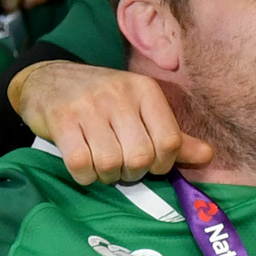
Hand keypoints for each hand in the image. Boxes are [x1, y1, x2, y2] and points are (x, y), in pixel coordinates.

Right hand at [9, 59, 204, 182]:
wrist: (47, 79)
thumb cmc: (102, 100)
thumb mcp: (140, 108)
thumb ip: (173, 134)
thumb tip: (208, 156)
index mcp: (145, 90)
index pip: (170, 141)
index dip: (162, 164)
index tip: (150, 164)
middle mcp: (119, 94)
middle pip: (140, 157)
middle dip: (132, 172)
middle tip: (122, 166)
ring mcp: (88, 106)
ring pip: (110, 163)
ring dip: (107, 175)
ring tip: (102, 165)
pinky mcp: (61, 120)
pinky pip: (80, 164)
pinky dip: (84, 175)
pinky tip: (84, 166)